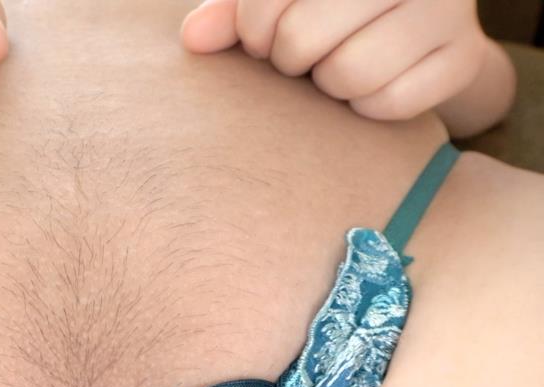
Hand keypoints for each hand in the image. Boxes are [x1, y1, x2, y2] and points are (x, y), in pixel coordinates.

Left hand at [180, 0, 489, 122]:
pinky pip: (388, 103)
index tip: (260, 35)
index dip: (251, 27)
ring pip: (349, 73)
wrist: (414, 26)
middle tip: (295, 56)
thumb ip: (234, 11)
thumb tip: (194, 39)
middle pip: (303, 35)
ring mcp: (447, 8)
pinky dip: (366, 106)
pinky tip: (367, 86)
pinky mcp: (463, 58)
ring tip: (331, 68)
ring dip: (326, 83)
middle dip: (286, 57)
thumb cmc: (329, 7)